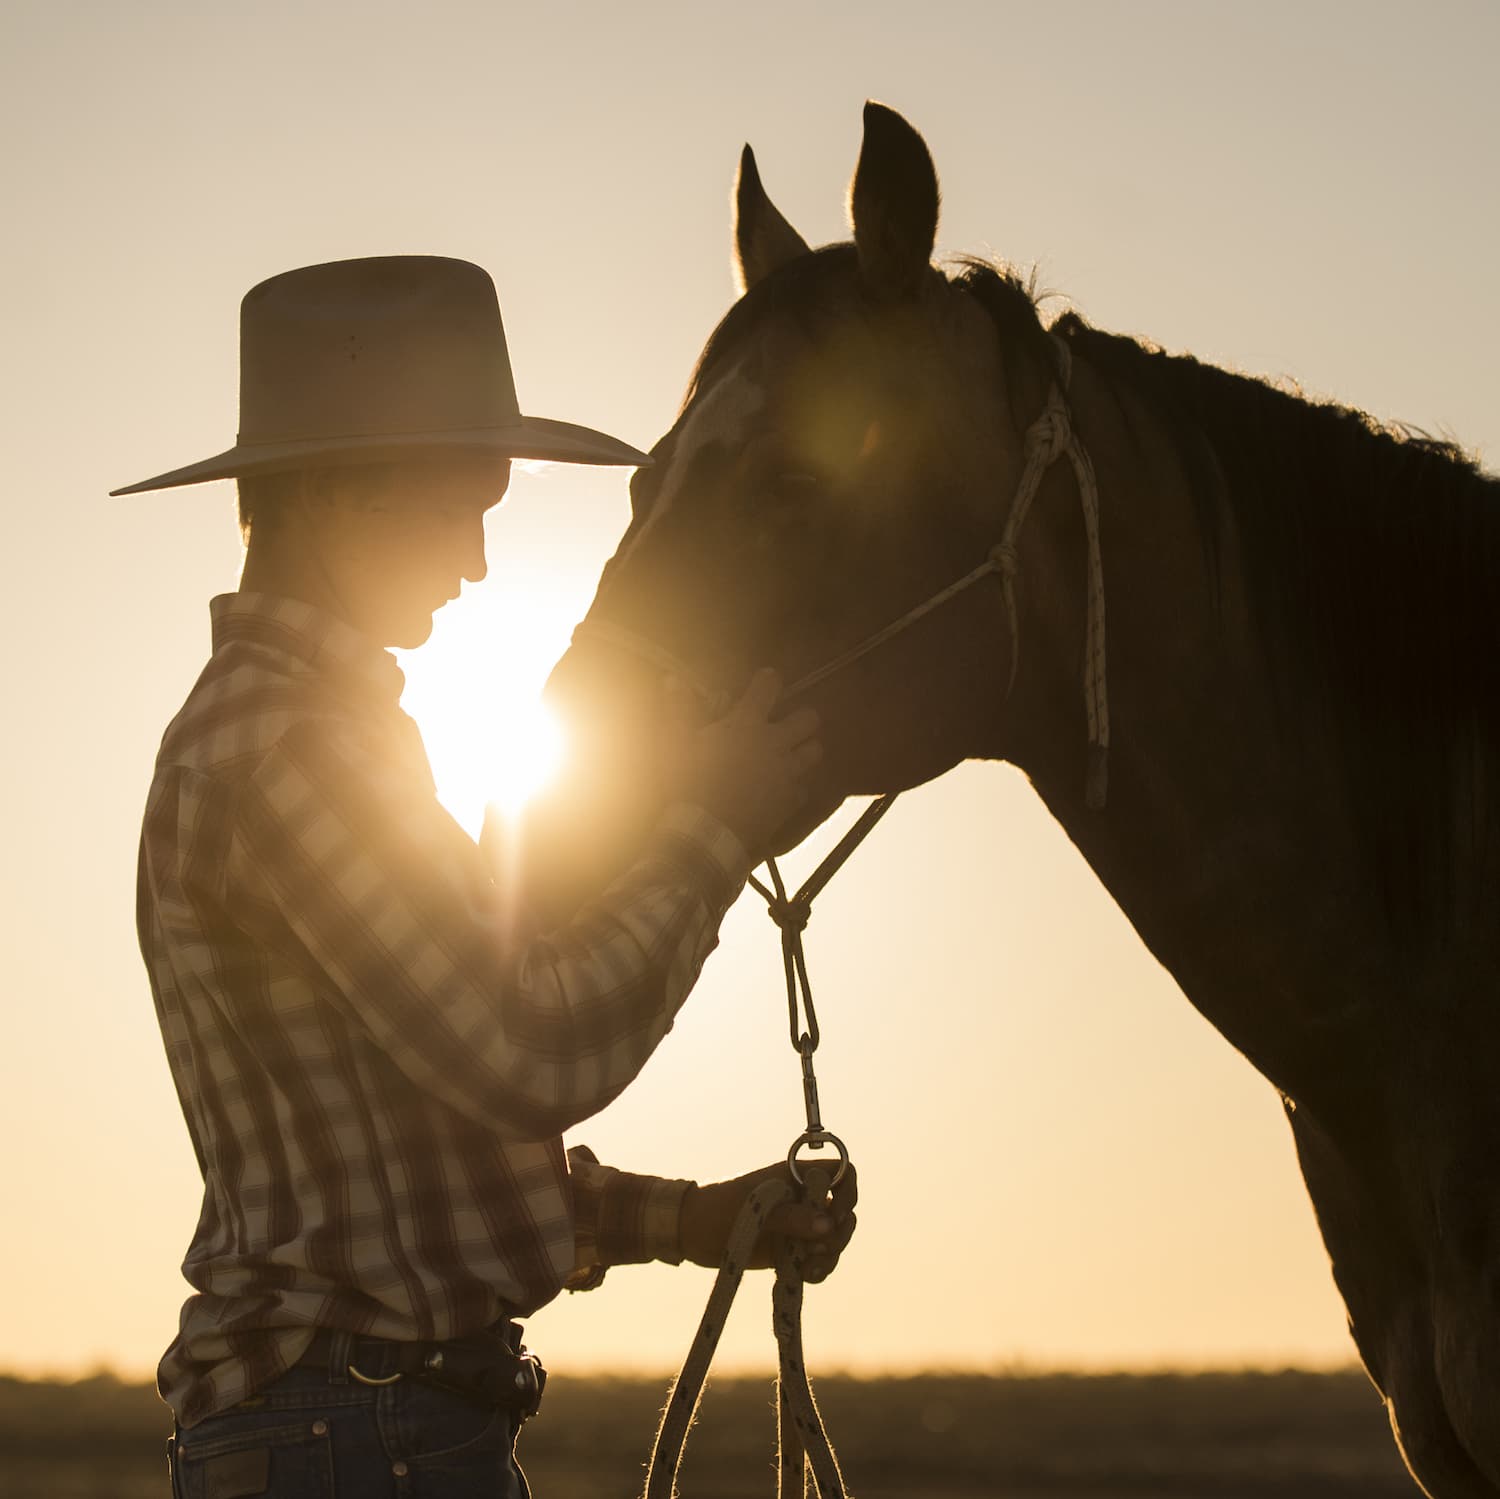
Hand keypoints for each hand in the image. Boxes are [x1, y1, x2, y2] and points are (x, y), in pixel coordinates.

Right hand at [664, 670, 821, 854]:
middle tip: (787, 725)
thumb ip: (678, 710)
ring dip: (805, 749)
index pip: (767, 687)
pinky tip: (783, 790)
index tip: (766, 679)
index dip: (768, 679)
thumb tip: (672, 678)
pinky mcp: (790, 800)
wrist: (706, 832)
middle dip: (802, 718)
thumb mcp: (675, 744)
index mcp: (746, 723)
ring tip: (791, 755)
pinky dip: (796, 786)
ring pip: (815, 752)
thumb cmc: (688, 783)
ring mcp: (786, 772)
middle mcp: (774, 743)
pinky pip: (804, 788)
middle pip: (809, 719)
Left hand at [679, 1160, 857, 1281]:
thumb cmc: (718, 1209)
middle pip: (843, 1211)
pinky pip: (818, 1261)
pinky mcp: (791, 1250)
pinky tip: (803, 1277)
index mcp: (795, 1176)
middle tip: (817, 1250)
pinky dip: (818, 1271)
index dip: (847, 1191)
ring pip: (833, 1239)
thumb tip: (829, 1225)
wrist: (691, 1232)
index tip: (835, 1215)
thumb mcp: (755, 1211)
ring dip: (830, 1256)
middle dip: (839, 1233)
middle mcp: (802, 1198)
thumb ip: (792, 1217)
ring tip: (808, 1270)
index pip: (840, 1173)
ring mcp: (798, 1225)